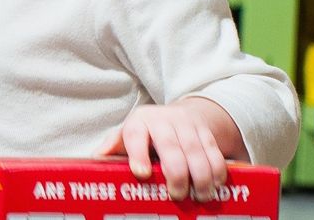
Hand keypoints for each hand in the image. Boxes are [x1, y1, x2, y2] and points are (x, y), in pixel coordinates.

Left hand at [97, 98, 242, 201]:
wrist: (179, 115)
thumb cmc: (147, 133)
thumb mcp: (127, 135)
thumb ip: (113, 147)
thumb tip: (96, 159)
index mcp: (139, 122)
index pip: (136, 135)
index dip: (138, 154)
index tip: (141, 174)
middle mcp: (163, 120)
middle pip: (171, 147)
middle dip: (176, 174)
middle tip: (177, 195)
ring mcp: (187, 125)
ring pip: (197, 151)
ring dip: (201, 177)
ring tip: (200, 197)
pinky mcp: (206, 133)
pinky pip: (215, 152)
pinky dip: (217, 172)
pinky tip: (215, 186)